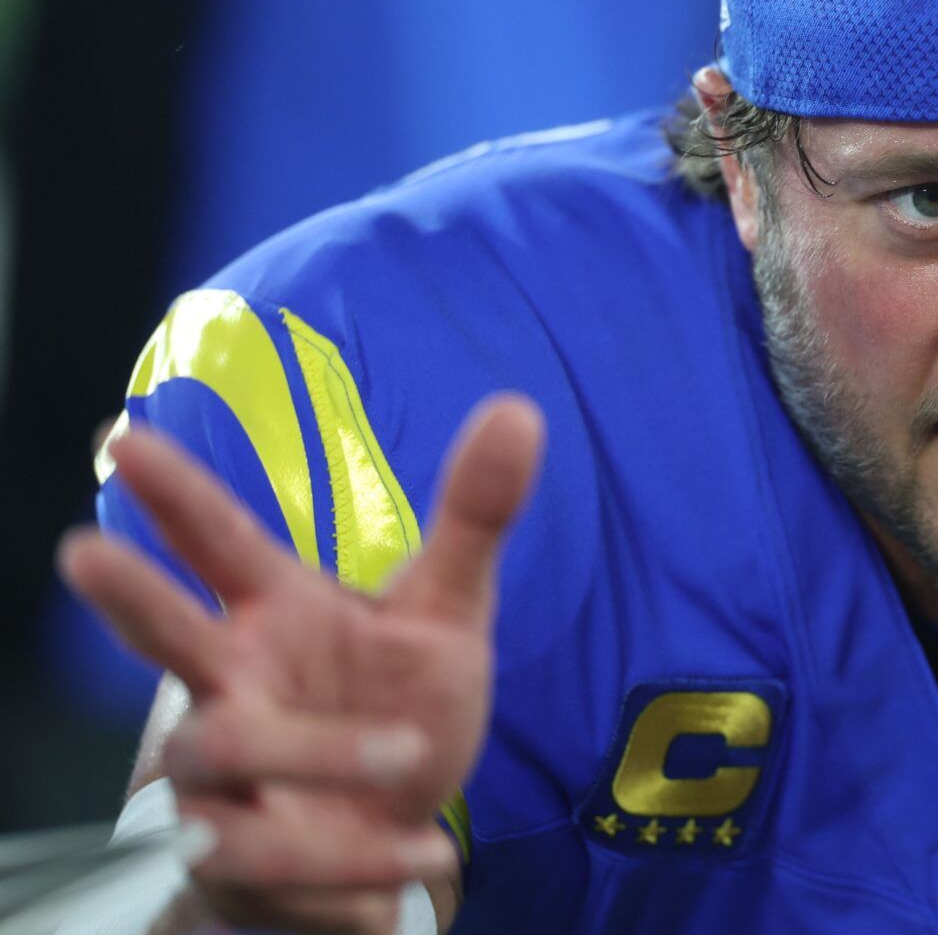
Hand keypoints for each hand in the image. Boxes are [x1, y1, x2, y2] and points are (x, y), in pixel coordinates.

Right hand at [61, 395, 545, 933]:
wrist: (397, 833)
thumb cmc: (399, 705)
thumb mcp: (447, 616)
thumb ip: (474, 518)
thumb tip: (519, 408)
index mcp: (275, 613)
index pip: (220, 543)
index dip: (175, 493)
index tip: (125, 436)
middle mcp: (229, 685)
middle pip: (167, 642)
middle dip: (131, 599)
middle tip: (84, 552)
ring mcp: (219, 776)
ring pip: (228, 752)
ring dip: (325, 756)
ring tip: (413, 759)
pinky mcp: (231, 859)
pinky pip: (272, 860)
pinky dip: (359, 863)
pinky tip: (426, 856)